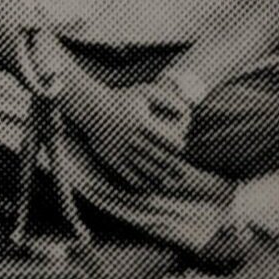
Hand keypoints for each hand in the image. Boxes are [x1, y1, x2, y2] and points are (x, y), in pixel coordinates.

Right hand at [74, 82, 188, 190]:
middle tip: (182, 173)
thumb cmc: (122, 98)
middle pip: (160, 158)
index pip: (168, 141)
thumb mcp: (145, 92)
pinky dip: (141, 182)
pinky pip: (129, 175)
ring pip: (146, 170)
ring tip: (170, 184)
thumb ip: (167, 99)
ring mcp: (122, 150)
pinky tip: (149, 186)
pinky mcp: (112, 158)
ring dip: (160, 178)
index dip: (177, 145)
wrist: (92, 108)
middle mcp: (133, 139)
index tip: (180, 147)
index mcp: (143, 124)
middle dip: (173, 167)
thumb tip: (186, 110)